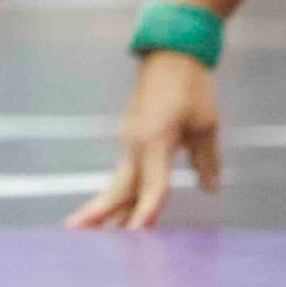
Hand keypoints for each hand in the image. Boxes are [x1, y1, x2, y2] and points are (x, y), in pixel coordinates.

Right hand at [68, 50, 221, 228]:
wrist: (171, 52)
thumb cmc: (191, 85)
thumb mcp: (205, 123)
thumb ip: (206, 159)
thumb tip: (210, 189)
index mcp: (156, 139)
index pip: (154, 184)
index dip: (149, 210)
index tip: (140, 234)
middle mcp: (136, 143)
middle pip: (120, 186)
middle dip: (100, 211)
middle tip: (75, 232)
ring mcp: (130, 140)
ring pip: (120, 182)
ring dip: (106, 207)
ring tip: (88, 229)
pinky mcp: (132, 137)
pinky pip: (126, 171)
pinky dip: (121, 193)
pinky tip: (119, 209)